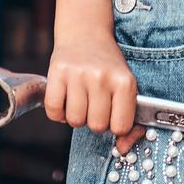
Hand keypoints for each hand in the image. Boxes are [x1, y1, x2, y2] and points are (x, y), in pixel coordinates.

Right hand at [44, 31, 146, 153]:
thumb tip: (123, 149)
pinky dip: (58, 113)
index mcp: (124, 82)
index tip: (112, 113)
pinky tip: (66, 99)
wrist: (85, 33)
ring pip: (75, 121)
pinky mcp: (57, 72)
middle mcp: (102, 77)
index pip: (120, 126)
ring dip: (76, 116)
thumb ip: (129, 120)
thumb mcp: (125, 86)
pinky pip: (54, 111)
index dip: (114, 125)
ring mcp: (78, 74)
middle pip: (97, 126)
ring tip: (80, 99)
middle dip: (95, 120)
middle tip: (94, 104)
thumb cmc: (108, 66)